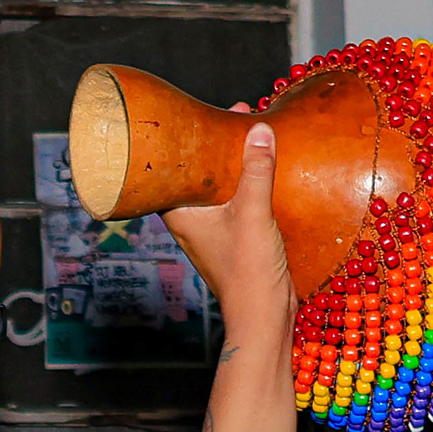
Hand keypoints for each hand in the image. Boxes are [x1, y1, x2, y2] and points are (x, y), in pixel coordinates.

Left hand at [161, 121, 295, 329]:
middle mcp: (190, 221)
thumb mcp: (252, 212)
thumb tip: (259, 129)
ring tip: (252, 133)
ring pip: (218, 186)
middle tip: (235, 117)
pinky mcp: (233, 237)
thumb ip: (256, 170)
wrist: (264, 316)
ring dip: (233, 162)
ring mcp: (212, 230)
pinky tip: (264, 168)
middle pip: (197, 172)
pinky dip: (247, 181)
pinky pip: (235, 199)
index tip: (202, 115)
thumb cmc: (247, 271)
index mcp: (180, 214)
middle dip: (214, 144)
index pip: (168, 168)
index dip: (182, 140)